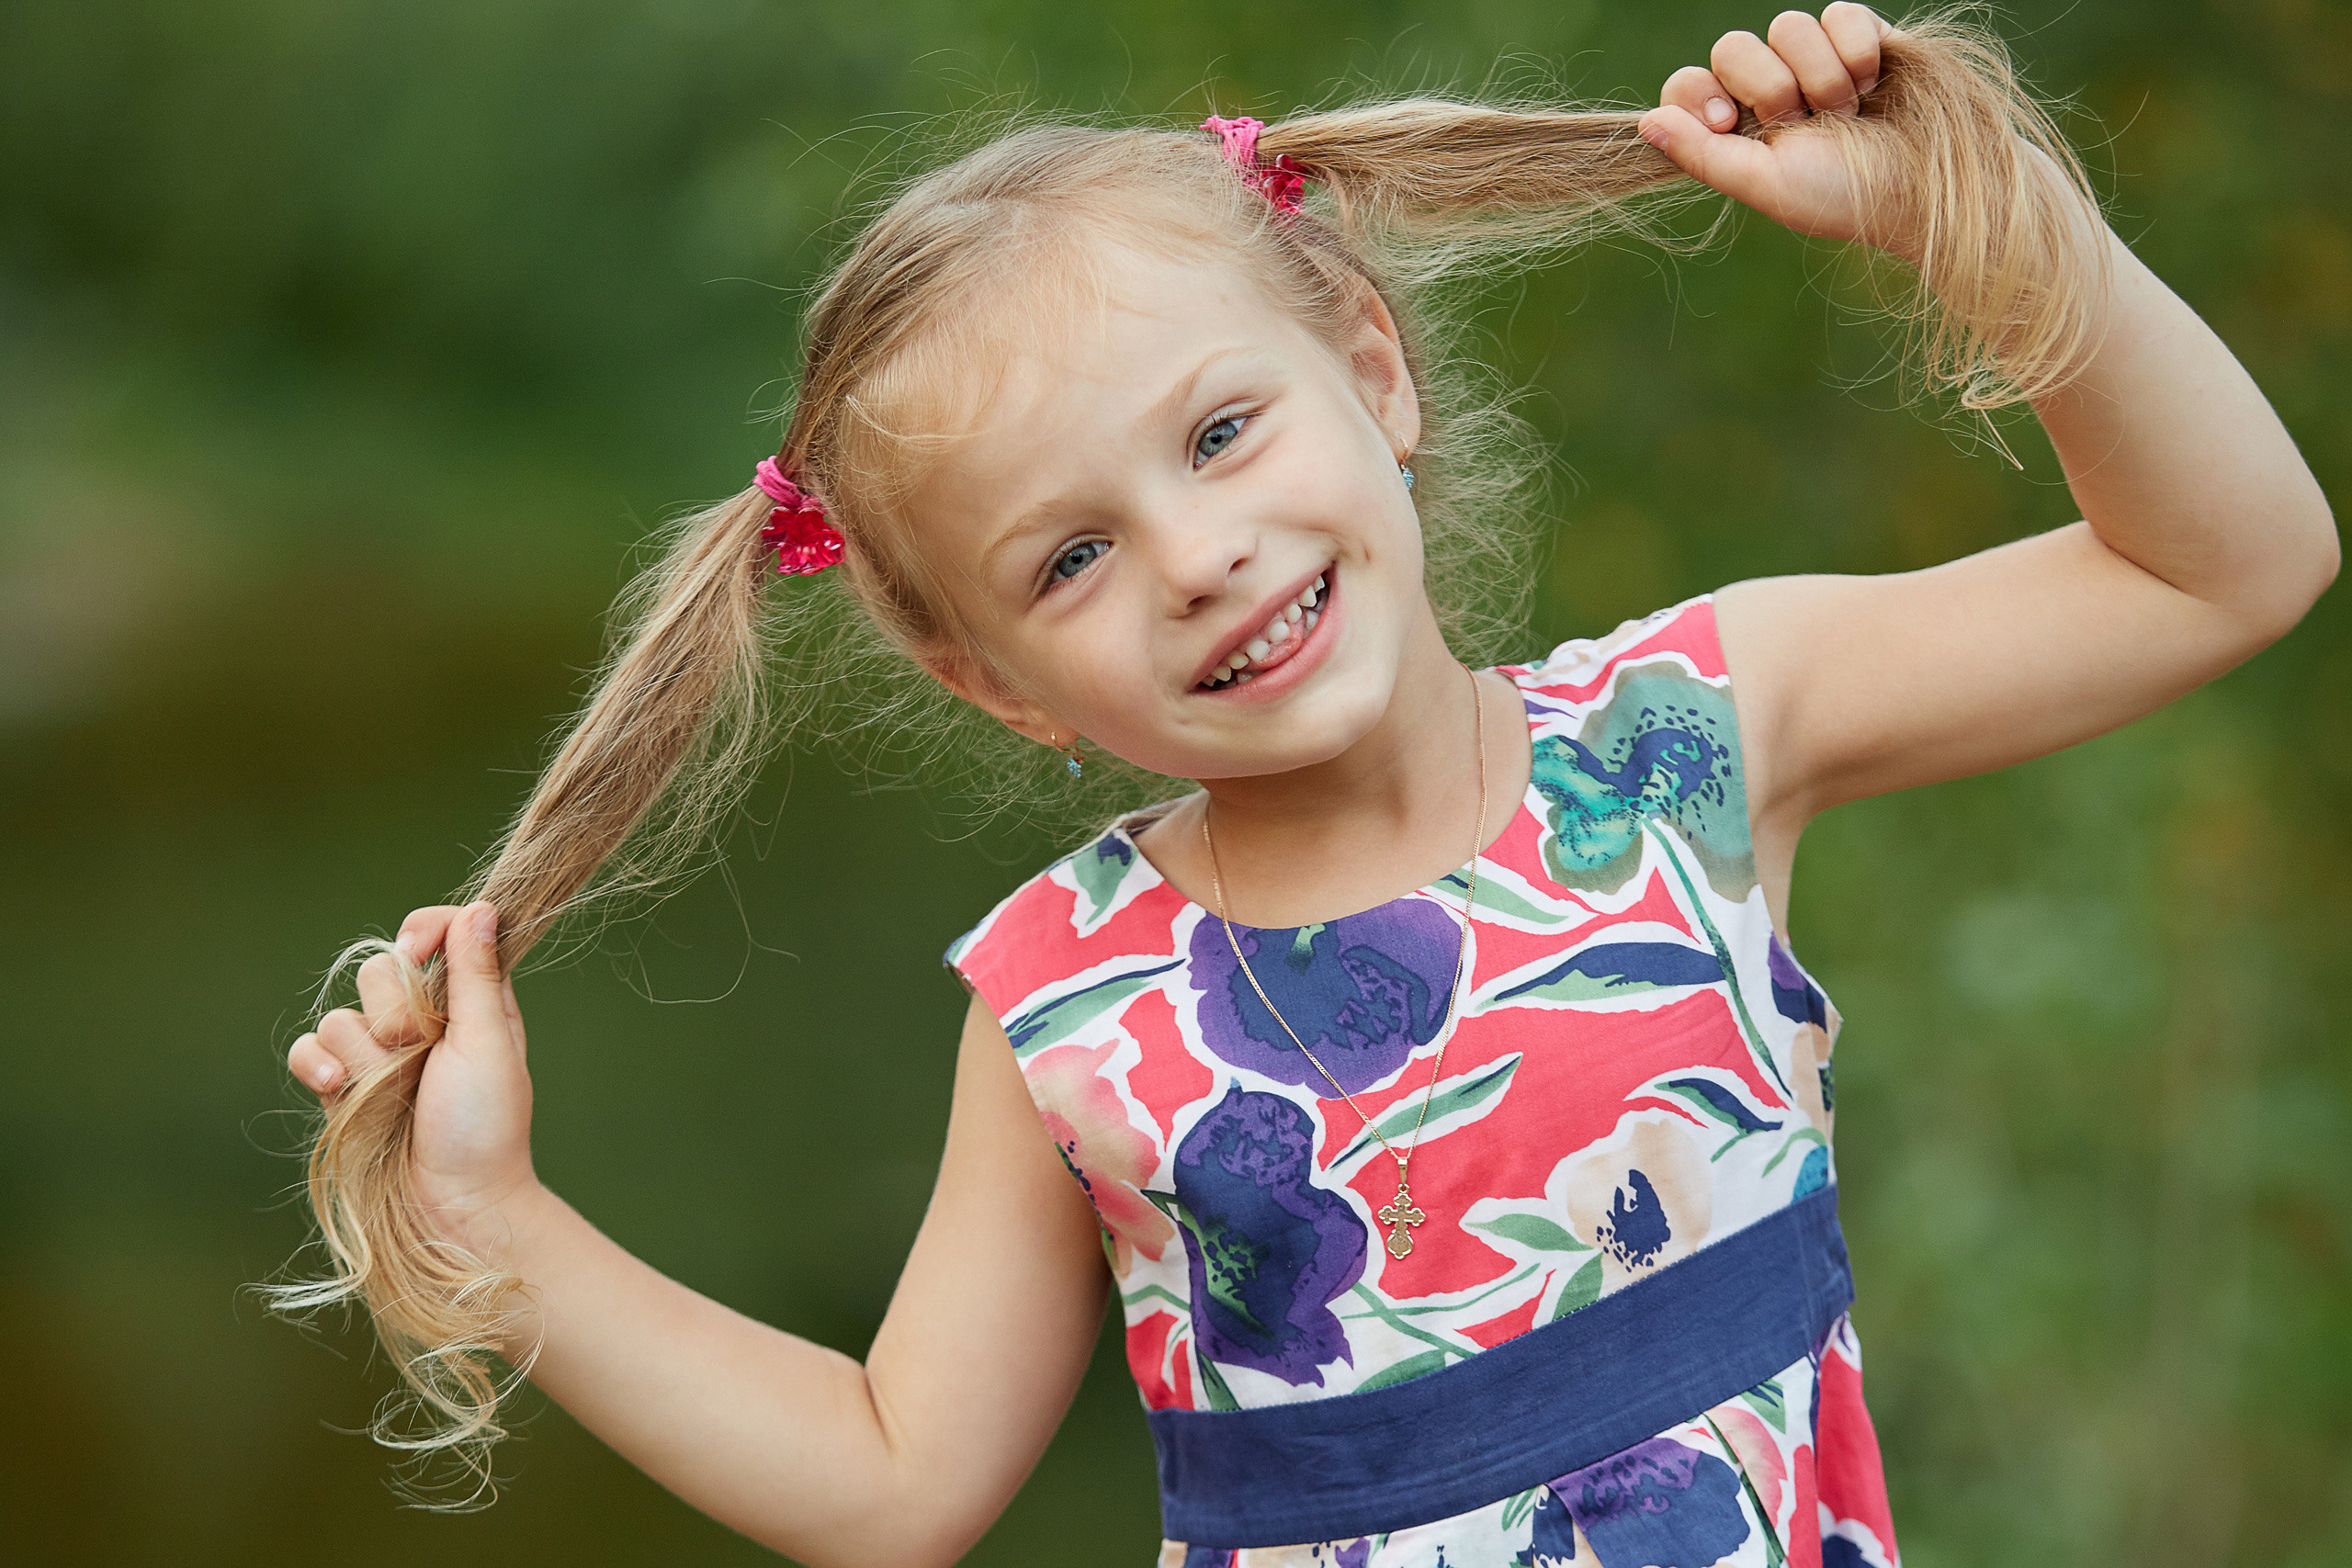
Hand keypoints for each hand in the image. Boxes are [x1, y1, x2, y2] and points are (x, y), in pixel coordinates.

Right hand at [287, 901, 541, 1259]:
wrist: (452, 1203)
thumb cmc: (485, 1126)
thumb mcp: (488, 1042)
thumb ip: (477, 975)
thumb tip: (483, 906)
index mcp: (469, 999)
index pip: (435, 931)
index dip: (423, 930)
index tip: (418, 948)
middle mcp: (422, 1019)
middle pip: (378, 970)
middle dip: (397, 1014)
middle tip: (423, 1057)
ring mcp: (377, 1054)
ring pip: (341, 1015)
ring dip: (367, 1058)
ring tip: (397, 1095)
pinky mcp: (341, 1085)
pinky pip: (308, 1050)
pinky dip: (318, 1067)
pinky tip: (337, 1090)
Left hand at [1638, 5, 1917, 258]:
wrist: (1921, 183)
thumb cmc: (1842, 195)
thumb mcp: (1765, 185)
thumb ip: (1701, 154)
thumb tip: (1645, 124)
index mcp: (1737, 128)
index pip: (1688, 84)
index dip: (1701, 93)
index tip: (1729, 122)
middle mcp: (1769, 89)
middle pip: (1732, 47)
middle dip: (1771, 89)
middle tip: (1805, 124)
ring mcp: (1813, 59)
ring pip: (1787, 26)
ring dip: (1822, 77)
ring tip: (1849, 112)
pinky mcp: (1860, 35)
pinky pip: (1839, 13)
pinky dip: (1857, 50)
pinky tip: (1873, 82)